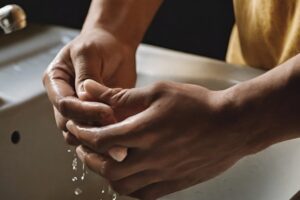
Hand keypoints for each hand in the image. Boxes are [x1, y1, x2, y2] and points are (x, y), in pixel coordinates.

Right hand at [43, 27, 135, 144]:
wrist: (115, 46)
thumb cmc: (100, 44)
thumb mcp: (89, 53)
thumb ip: (86, 77)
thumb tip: (85, 100)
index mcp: (56, 80)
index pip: (64, 104)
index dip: (84, 111)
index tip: (107, 111)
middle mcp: (64, 97)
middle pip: (68, 123)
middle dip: (90, 127)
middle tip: (115, 126)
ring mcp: (78, 108)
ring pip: (79, 133)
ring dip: (97, 136)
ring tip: (117, 133)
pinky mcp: (93, 115)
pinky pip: (94, 132)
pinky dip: (105, 136)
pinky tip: (120, 134)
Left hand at [66, 79, 253, 198]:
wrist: (232, 125)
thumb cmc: (198, 105)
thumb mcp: (157, 92)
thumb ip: (120, 95)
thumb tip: (90, 91)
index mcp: (144, 133)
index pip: (100, 139)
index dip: (83, 133)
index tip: (77, 127)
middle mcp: (151, 158)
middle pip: (107, 168)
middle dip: (90, 157)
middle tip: (86, 146)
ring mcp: (163, 174)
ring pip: (122, 186)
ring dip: (107, 173)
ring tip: (105, 159)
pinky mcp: (175, 183)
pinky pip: (143, 194)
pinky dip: (129, 187)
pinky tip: (129, 174)